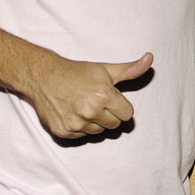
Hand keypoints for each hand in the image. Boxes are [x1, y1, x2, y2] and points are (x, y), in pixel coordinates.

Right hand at [25, 52, 152, 138]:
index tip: (112, 100)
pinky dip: (80, 128)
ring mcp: (75, 124)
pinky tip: (73, 113)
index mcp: (104, 96)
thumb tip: (150, 59)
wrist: (44, 77)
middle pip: (114, 125)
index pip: (127, 115)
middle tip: (97, 102)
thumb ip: (131, 69)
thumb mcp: (106, 70)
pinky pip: (82, 136)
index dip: (122, 107)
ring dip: (95, 122)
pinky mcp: (63, 132)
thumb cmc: (78, 72)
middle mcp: (90, 112)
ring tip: (84, 106)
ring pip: (99, 132)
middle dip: (110, 115)